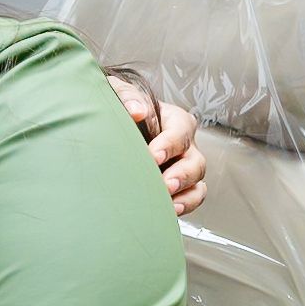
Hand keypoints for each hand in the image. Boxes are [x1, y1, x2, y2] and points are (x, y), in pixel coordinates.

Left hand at [108, 74, 205, 219]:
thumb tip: (137, 111)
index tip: (153, 156)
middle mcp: (184, 145)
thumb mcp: (118, 94)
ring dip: (186, 194)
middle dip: (182, 174)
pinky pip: (191, 198)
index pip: (181, 130)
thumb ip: (127, 97)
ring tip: (169, 204)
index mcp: (174, 120)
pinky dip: (184, 206)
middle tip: (165, 184)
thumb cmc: (117, 109)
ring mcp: (183, 167)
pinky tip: (169, 212)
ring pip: (197, 182)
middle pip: (195, 160)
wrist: (107, 131)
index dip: (170, 144)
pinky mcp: (177, 187)